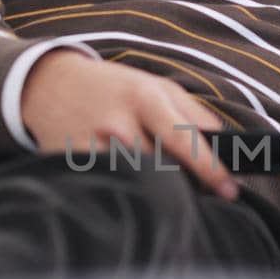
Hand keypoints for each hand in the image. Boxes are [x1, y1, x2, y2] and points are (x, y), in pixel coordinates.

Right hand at [21, 50, 237, 198]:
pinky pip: (112, 190)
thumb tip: (225, 150)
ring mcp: (92, 148)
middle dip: (184, 183)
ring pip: (139, 185)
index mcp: (145, 97)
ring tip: (156, 183)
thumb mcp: (157, 88)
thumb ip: (195, 115)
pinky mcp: (72, 168)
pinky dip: (126, 193)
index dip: (210, 169)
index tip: (231, 191)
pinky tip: (126, 185)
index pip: (184, 140)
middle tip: (192, 189)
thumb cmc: (115, 89)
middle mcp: (118, 123)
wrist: (49, 86)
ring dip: (157, 191)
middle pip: (164, 169)